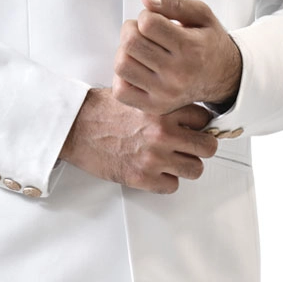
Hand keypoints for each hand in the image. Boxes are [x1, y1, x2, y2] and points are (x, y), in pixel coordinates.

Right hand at [59, 87, 218, 193]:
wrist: (75, 127)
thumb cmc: (101, 110)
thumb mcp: (138, 96)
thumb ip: (163, 105)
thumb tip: (187, 117)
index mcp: (163, 109)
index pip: (205, 118)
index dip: (200, 123)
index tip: (195, 127)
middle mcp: (163, 134)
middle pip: (207, 147)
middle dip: (200, 147)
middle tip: (189, 146)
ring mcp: (154, 158)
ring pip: (195, 169)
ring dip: (185, 165)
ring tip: (171, 159)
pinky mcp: (143, 178)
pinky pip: (172, 185)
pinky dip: (166, 180)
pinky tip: (154, 170)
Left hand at [112, 0, 242, 115]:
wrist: (224, 77)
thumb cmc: (210, 43)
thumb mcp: (201, 14)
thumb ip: (173, 3)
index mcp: (190, 47)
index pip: (147, 23)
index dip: (146, 15)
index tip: (154, 20)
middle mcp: (178, 73)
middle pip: (130, 43)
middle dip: (131, 30)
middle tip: (143, 32)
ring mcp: (166, 93)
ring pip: (122, 65)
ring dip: (125, 52)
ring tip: (140, 50)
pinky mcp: (156, 106)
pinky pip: (121, 91)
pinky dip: (123, 77)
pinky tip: (138, 68)